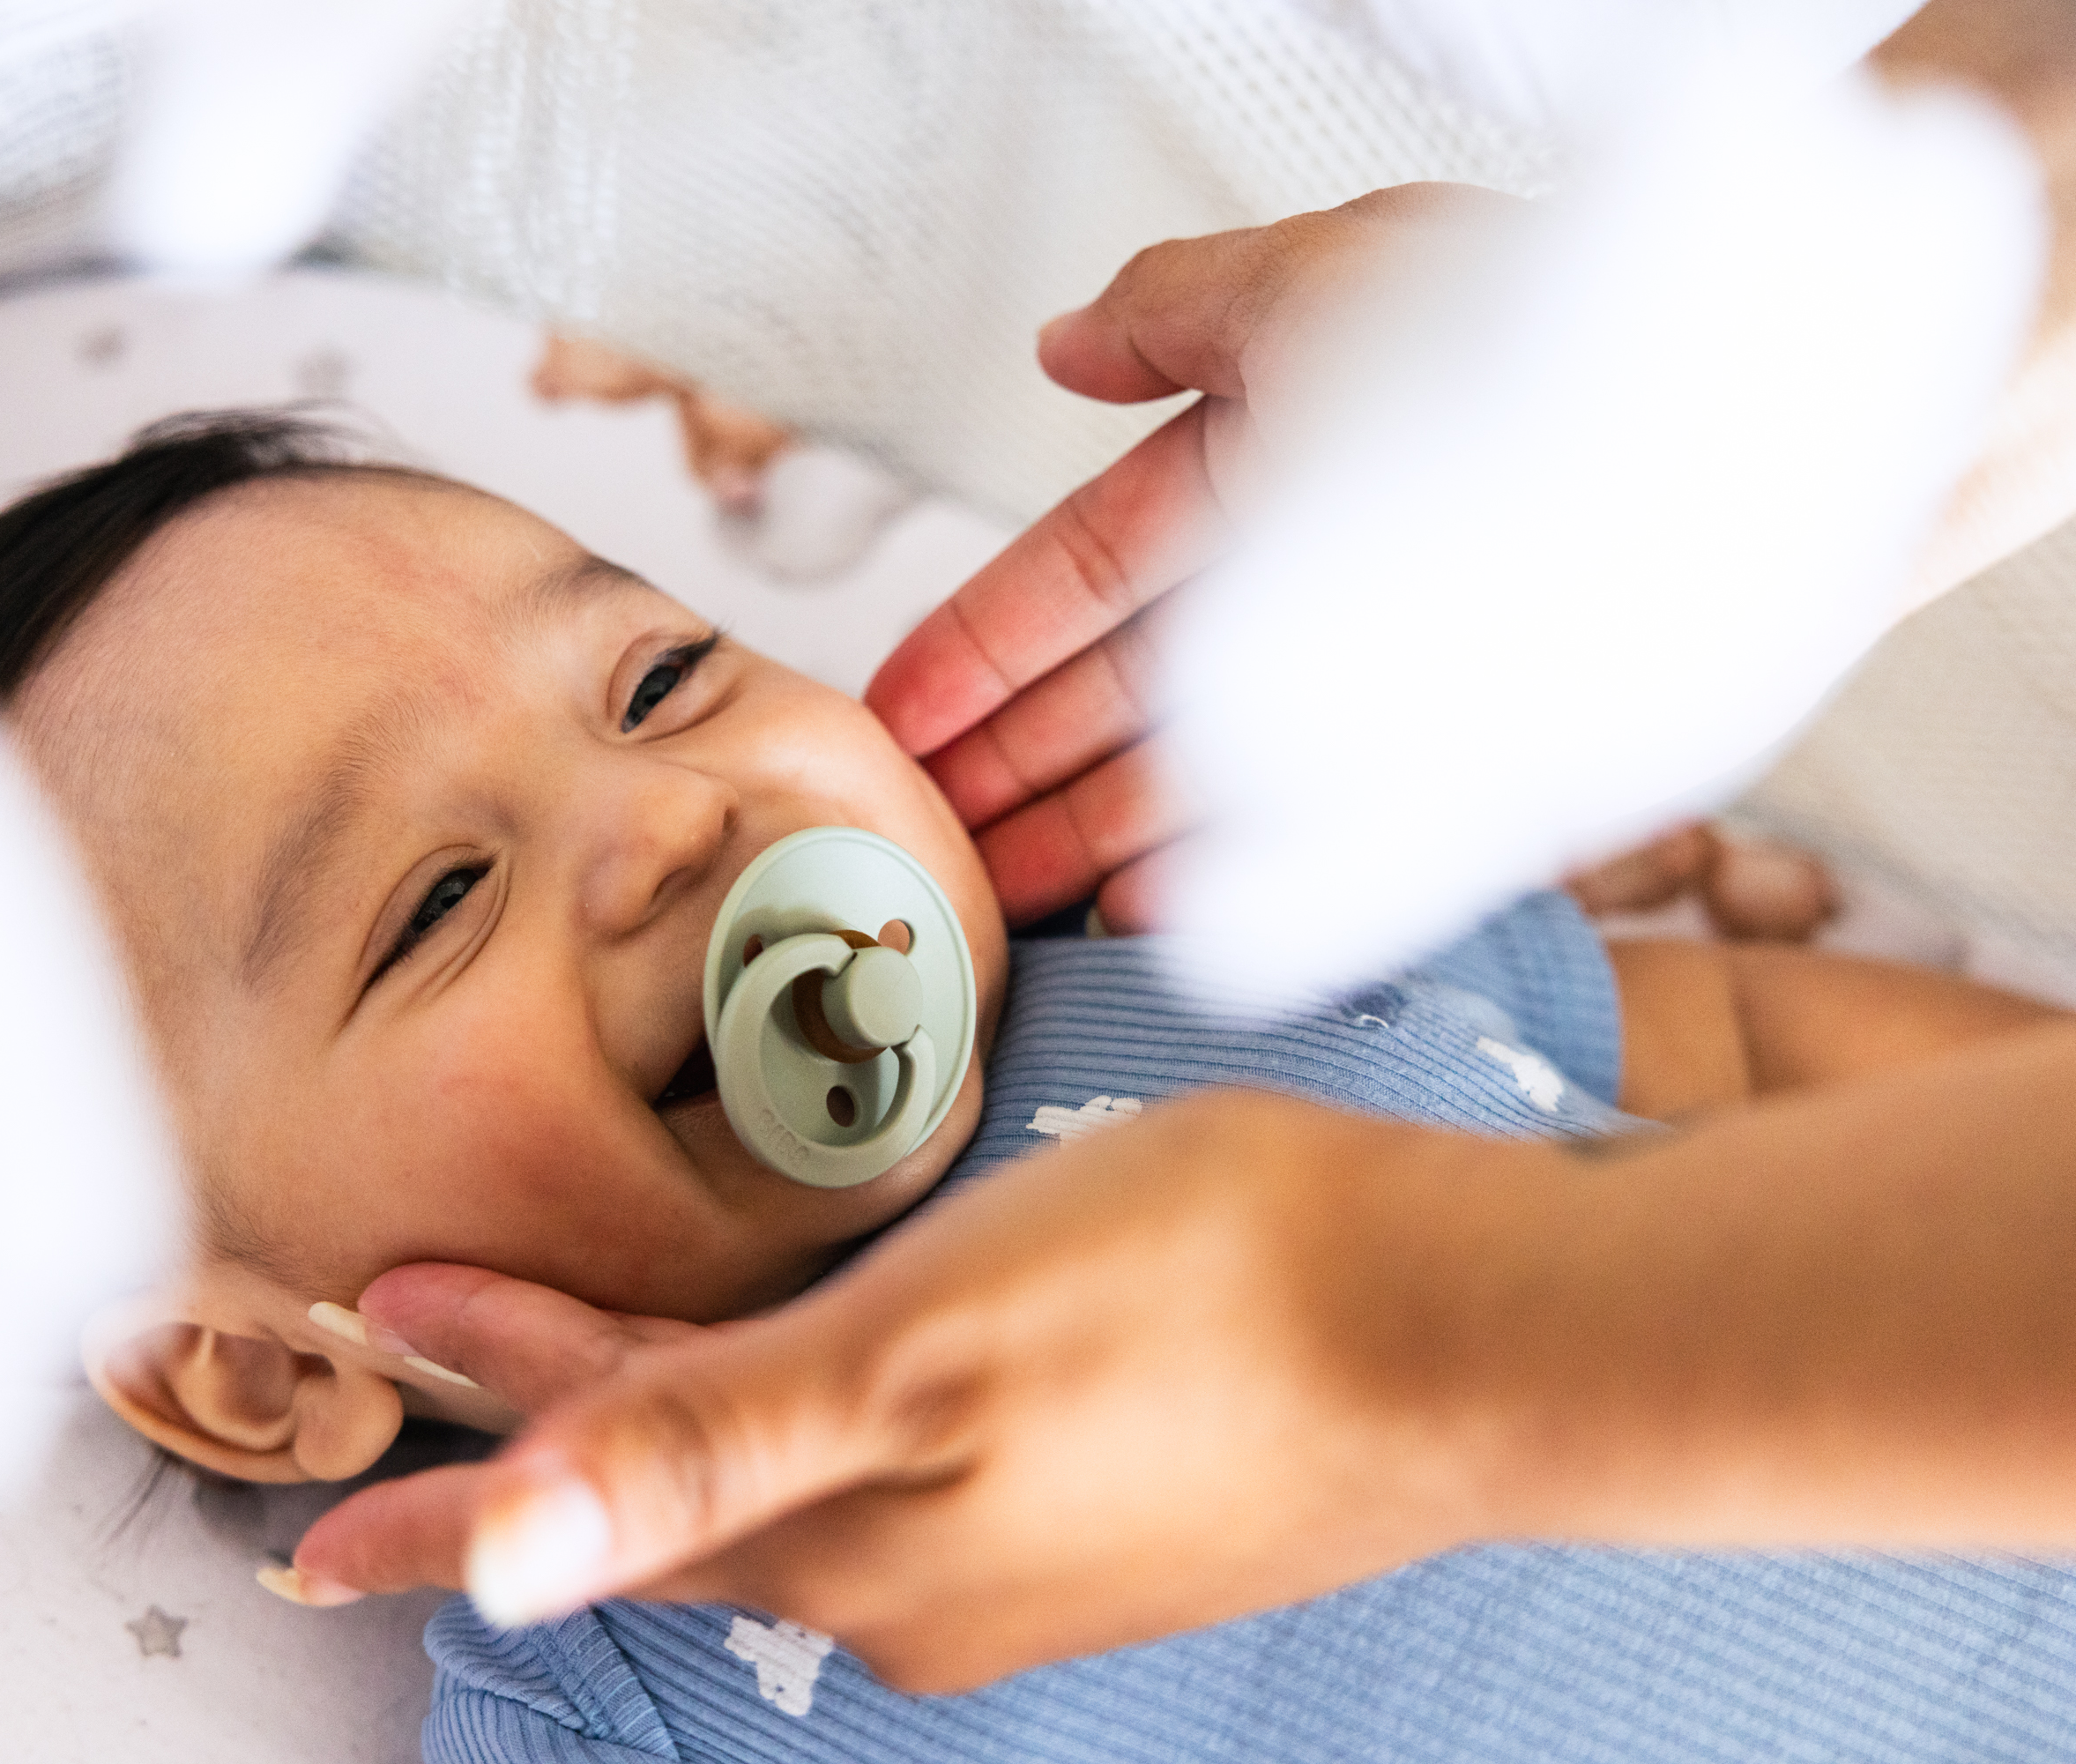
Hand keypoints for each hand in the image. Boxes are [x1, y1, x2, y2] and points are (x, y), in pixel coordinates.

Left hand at [295, 1090, 1520, 1691]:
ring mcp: (1006, 1556)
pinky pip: (882, 1470)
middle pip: (671, 1497)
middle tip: (423, 1348)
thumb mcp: (912, 1345)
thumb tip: (498, 1561)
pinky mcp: (1085, 1510)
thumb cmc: (1190, 1297)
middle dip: (538, 1433)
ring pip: (777, 1484)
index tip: (310, 1529)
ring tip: (585, 1347)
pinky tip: (812, 1372)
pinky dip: (796, 1414)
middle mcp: (908, 1582)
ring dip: (666, 1417)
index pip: (585, 1521)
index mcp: (846, 1545)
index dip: (443, 1506)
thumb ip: (701, 1444)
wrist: (1462, 1333)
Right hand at [866, 184, 1515, 929]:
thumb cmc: (1541, 318)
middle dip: (1010, 770)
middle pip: (1116, 698)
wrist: (1755, 418)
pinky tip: (1145, 918)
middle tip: (920, 843)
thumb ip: (1177, 314)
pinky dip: (1225, 888)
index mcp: (1255, 469)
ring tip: (1001, 899)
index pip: (1077, 575)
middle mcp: (1302, 585)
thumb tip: (1059, 346)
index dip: (977, 648)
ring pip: (1192, 780)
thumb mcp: (1325, 277)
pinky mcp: (1445, 773)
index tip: (892, 719)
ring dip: (1088, 840)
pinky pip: (1306, 846)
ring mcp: (1367, 687)